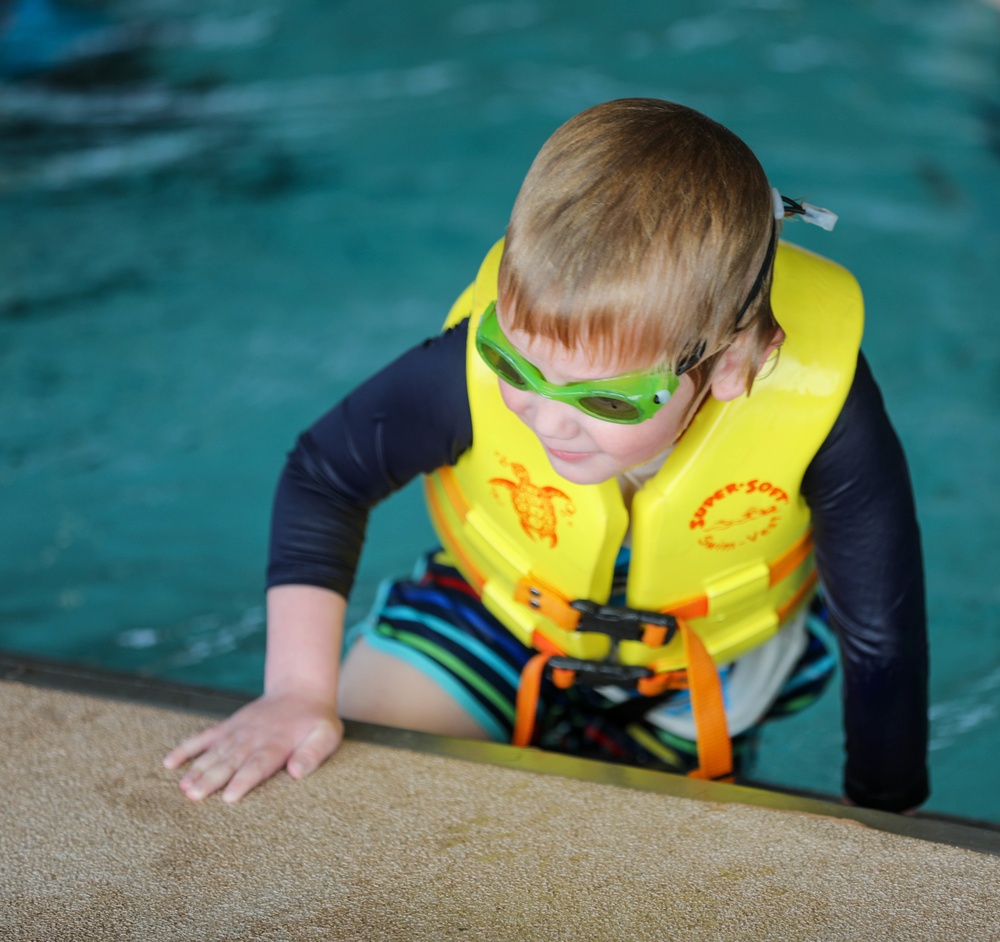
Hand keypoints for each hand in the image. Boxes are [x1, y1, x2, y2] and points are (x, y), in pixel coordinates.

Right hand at [163, 692, 343, 802]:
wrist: (300, 690)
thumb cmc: (315, 720)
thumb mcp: (326, 735)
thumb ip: (313, 753)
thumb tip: (296, 773)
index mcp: (277, 744)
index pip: (258, 765)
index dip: (243, 780)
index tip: (228, 797)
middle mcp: (253, 738)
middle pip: (230, 761)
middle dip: (211, 779)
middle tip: (193, 796)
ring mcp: (238, 731)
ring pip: (215, 752)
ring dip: (197, 769)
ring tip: (182, 787)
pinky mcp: (228, 726)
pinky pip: (204, 737)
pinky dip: (187, 748)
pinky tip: (169, 762)